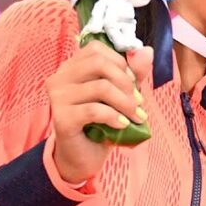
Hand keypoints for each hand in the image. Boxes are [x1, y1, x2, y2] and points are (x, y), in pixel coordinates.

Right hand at [48, 41, 150, 183]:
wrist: (83, 155)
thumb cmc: (102, 122)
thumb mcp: (121, 95)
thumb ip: (133, 73)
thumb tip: (147, 51)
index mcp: (72, 66)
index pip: (97, 49)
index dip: (121, 63)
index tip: (133, 83)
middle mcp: (60, 77)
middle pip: (99, 63)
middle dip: (126, 82)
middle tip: (138, 102)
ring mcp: (57, 97)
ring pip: (100, 87)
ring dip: (126, 103)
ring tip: (136, 116)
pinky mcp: (61, 118)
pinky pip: (93, 110)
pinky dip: (114, 117)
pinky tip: (122, 124)